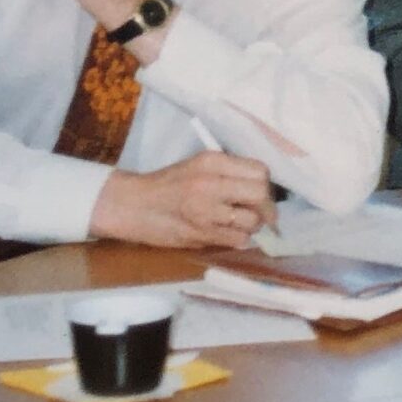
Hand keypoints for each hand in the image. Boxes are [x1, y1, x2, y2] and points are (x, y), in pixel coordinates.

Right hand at [88, 151, 275, 248]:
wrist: (134, 205)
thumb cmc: (168, 184)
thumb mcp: (198, 165)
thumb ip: (229, 171)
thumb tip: (264, 186)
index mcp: (212, 162)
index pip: (259, 171)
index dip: (266, 184)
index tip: (261, 193)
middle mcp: (211, 184)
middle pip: (260, 195)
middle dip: (266, 207)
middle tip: (260, 212)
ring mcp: (206, 210)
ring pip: (252, 221)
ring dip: (252, 225)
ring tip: (240, 223)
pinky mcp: (201, 234)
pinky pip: (238, 240)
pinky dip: (240, 239)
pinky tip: (229, 234)